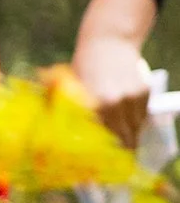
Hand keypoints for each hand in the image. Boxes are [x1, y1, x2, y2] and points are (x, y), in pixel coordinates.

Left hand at [72, 25, 154, 149]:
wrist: (108, 41)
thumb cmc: (84, 65)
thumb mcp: (71, 88)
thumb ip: (69, 111)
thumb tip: (59, 136)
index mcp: (93, 104)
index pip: (101, 138)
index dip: (103, 151)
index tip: (102, 161)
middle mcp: (115, 102)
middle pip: (122, 137)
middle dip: (120, 148)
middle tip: (117, 157)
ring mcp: (132, 97)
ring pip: (135, 127)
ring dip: (131, 135)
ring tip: (125, 141)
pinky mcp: (144, 91)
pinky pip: (142, 114)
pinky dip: (137, 120)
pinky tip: (129, 121)